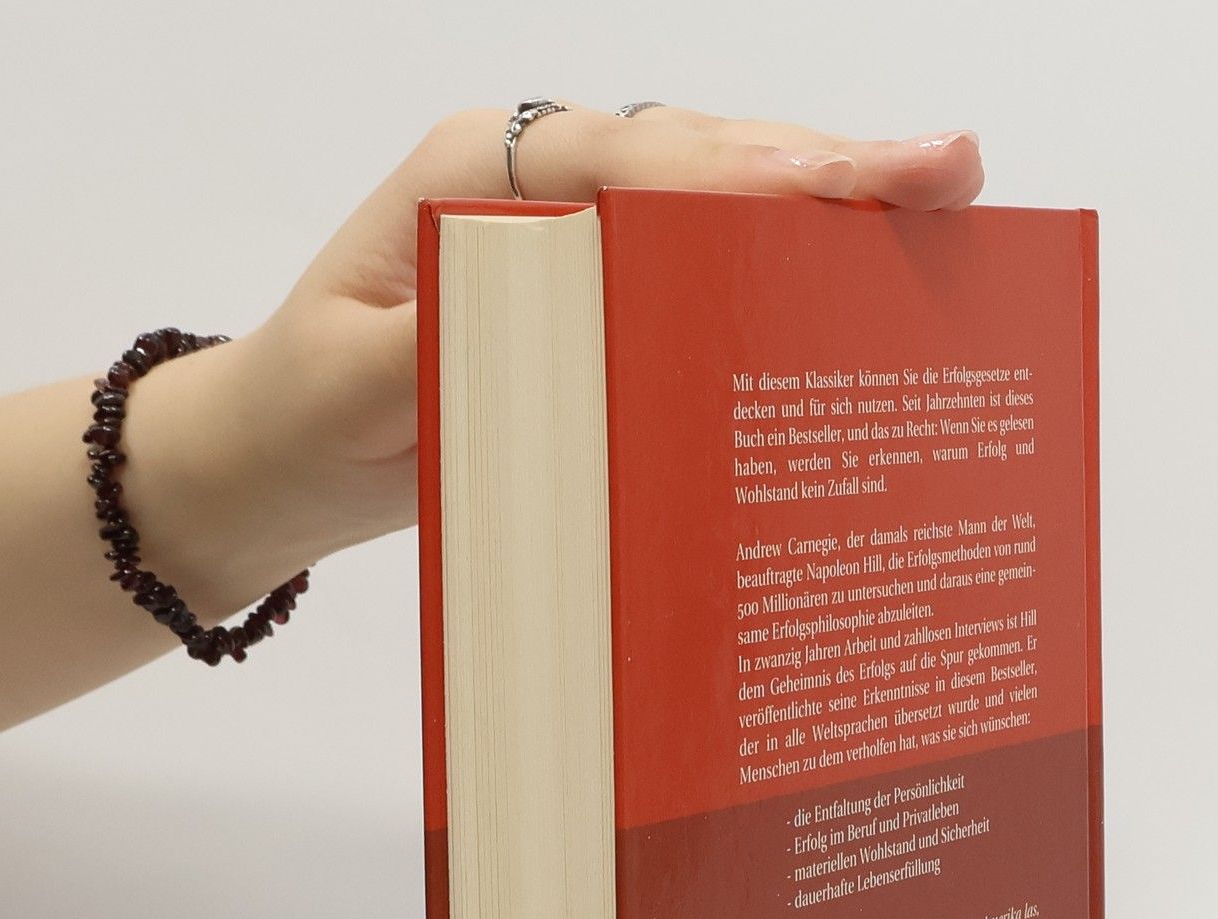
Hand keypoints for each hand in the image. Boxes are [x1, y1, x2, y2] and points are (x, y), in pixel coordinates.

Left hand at [155, 107, 984, 604]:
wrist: (266, 460)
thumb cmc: (299, 414)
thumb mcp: (357, 388)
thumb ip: (458, 347)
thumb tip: (578, 317)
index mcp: (478, 177)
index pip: (639, 163)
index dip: (753, 177)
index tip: (855, 184)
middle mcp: (537, 185)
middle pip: (704, 159)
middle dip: (827, 167)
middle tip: (950, 170)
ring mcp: (572, 239)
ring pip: (717, 203)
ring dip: (825, 206)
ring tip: (939, 199)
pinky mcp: (592, 301)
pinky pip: (699, 271)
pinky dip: (780, 271)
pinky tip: (857, 281)